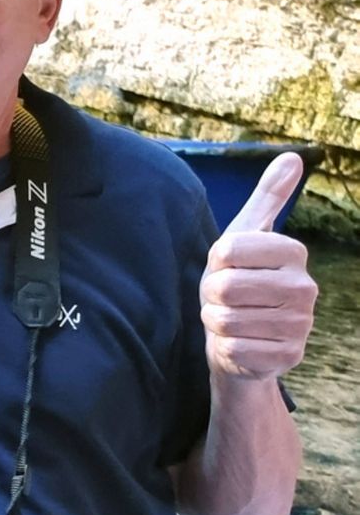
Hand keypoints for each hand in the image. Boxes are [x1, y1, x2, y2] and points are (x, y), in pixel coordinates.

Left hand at [200, 153, 317, 379]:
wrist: (244, 339)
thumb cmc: (240, 280)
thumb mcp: (247, 235)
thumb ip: (268, 196)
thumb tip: (291, 156)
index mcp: (294, 252)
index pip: (228, 249)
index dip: (214, 262)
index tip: (225, 268)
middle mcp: (305, 288)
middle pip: (225, 286)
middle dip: (210, 295)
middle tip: (222, 298)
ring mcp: (300, 326)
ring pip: (226, 320)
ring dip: (215, 321)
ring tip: (230, 318)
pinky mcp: (287, 358)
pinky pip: (232, 348)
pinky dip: (224, 347)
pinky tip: (238, 342)